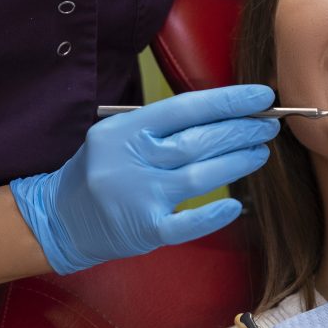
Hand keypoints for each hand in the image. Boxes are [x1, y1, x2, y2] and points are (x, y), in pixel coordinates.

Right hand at [10, 85, 279, 273]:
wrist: (59, 219)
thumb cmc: (101, 170)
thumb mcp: (118, 136)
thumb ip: (161, 126)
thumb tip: (223, 114)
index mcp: (125, 130)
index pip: (186, 107)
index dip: (229, 100)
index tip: (262, 96)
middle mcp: (131, 160)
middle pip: (198, 140)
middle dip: (240, 130)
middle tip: (268, 125)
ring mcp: (138, 197)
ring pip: (199, 175)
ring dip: (237, 162)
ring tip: (261, 152)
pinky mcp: (144, 230)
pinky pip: (186, 223)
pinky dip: (212, 214)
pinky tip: (235, 204)